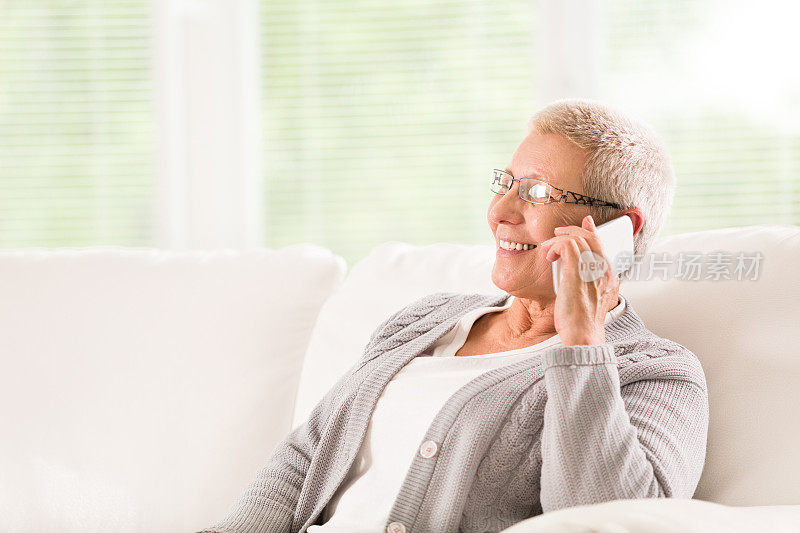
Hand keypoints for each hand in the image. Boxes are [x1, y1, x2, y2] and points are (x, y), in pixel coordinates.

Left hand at [539, 215, 620, 345]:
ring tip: (549, 250)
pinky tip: (549, 256)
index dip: (591, 231)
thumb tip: (572, 265)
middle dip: (572, 231)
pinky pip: (568, 246)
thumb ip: (585, 280)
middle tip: (557, 234)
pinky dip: (556, 246)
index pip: (602, 245)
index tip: (584, 223)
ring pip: (578, 239)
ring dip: (559, 240)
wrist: (583, 336)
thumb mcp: (587, 298)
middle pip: (591, 238)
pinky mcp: (577, 273)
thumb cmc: (581, 322)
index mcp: (609, 277)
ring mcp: (592, 271)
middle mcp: (604, 271)